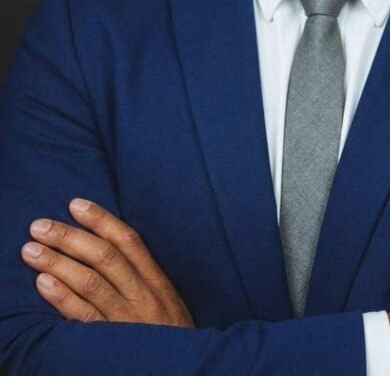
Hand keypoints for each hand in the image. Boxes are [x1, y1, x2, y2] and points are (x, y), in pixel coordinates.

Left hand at [21, 198, 193, 326]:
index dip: (101, 220)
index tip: (75, 204)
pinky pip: (84, 317)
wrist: (184, 368)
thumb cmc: (171, 336)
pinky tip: (43, 283)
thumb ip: (143, 278)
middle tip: (40, 225)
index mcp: (156, 280)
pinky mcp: (112, 342)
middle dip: (69, 237)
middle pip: (104, 256)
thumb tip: (110, 250)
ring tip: (31, 250)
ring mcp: (127, 318)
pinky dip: (63, 297)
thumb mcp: (166, 301)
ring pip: (90, 282)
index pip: (128, 240)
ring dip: (57, 262)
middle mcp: (143, 294)